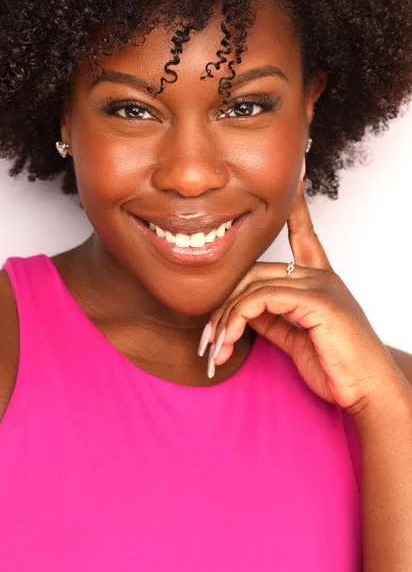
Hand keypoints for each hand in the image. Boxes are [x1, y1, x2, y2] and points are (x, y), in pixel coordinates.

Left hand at [204, 176, 402, 414]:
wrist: (366, 390)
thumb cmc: (335, 367)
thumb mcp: (295, 338)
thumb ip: (270, 318)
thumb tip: (242, 311)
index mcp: (319, 280)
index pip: (304, 235)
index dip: (296, 210)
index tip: (293, 181)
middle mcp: (321, 277)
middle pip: (254, 271)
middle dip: (222, 305)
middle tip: (206, 340)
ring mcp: (320, 286)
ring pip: (252, 286)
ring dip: (224, 321)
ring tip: (214, 350)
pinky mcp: (317, 302)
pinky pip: (261, 299)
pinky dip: (236, 320)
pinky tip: (229, 342)